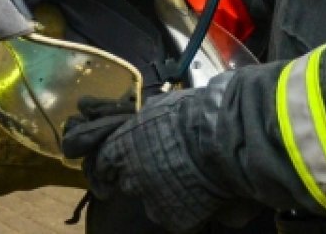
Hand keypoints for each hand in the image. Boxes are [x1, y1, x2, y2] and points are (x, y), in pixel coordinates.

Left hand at [62, 90, 238, 233]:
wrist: (221, 138)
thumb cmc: (191, 114)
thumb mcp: (161, 106)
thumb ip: (146, 118)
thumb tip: (145, 116)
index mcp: (123, 148)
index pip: (105, 161)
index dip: (111, 163)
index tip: (115, 166)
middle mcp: (133, 178)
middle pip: (129, 182)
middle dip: (142, 176)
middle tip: (163, 165)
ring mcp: (154, 203)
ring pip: (153, 203)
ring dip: (164, 194)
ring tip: (185, 181)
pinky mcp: (176, 220)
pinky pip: (178, 216)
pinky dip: (186, 208)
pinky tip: (200, 195)